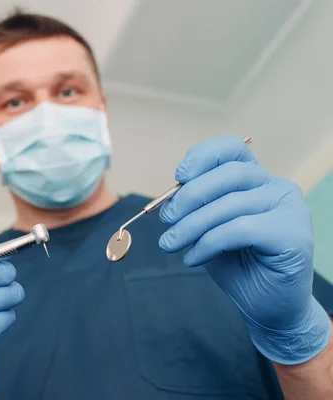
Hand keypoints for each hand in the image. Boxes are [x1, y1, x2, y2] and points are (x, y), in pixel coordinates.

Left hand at [158, 136, 330, 364]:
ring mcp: (290, 210)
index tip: (179, 176)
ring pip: (229, 205)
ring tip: (170, 244)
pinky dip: (208, 243)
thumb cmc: (237, 265)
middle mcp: (278, 188)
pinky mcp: (292, 236)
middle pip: (229, 174)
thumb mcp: (208, 228)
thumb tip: (168, 199)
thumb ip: (195, 208)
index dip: (203, 156)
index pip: (232, 149)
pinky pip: (238, 230)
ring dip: (190, 226)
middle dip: (188, 197)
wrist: (266, 306)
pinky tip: (193, 258)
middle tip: (166, 220)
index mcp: (257, 180)